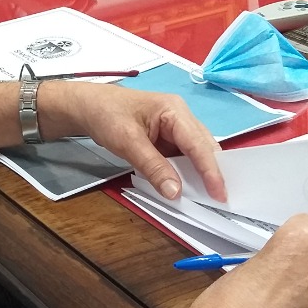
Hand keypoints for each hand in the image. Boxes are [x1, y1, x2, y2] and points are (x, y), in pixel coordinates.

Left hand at [38, 82, 224, 201]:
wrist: (88, 106)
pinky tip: (188, 187)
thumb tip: (176, 192)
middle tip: (220, 200)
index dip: (211, 171)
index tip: (220, 194)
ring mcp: (175, 127)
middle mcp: (181, 116)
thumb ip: (153, 167)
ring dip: (200, 174)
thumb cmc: (107, 116)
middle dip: (212, 172)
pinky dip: (186, 172)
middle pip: (203, 147)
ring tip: (209, 197)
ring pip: (196, 153)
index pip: (198, 144)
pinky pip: (183, 156)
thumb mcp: (128, 142)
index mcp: (175, 110)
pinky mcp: (168, 137)